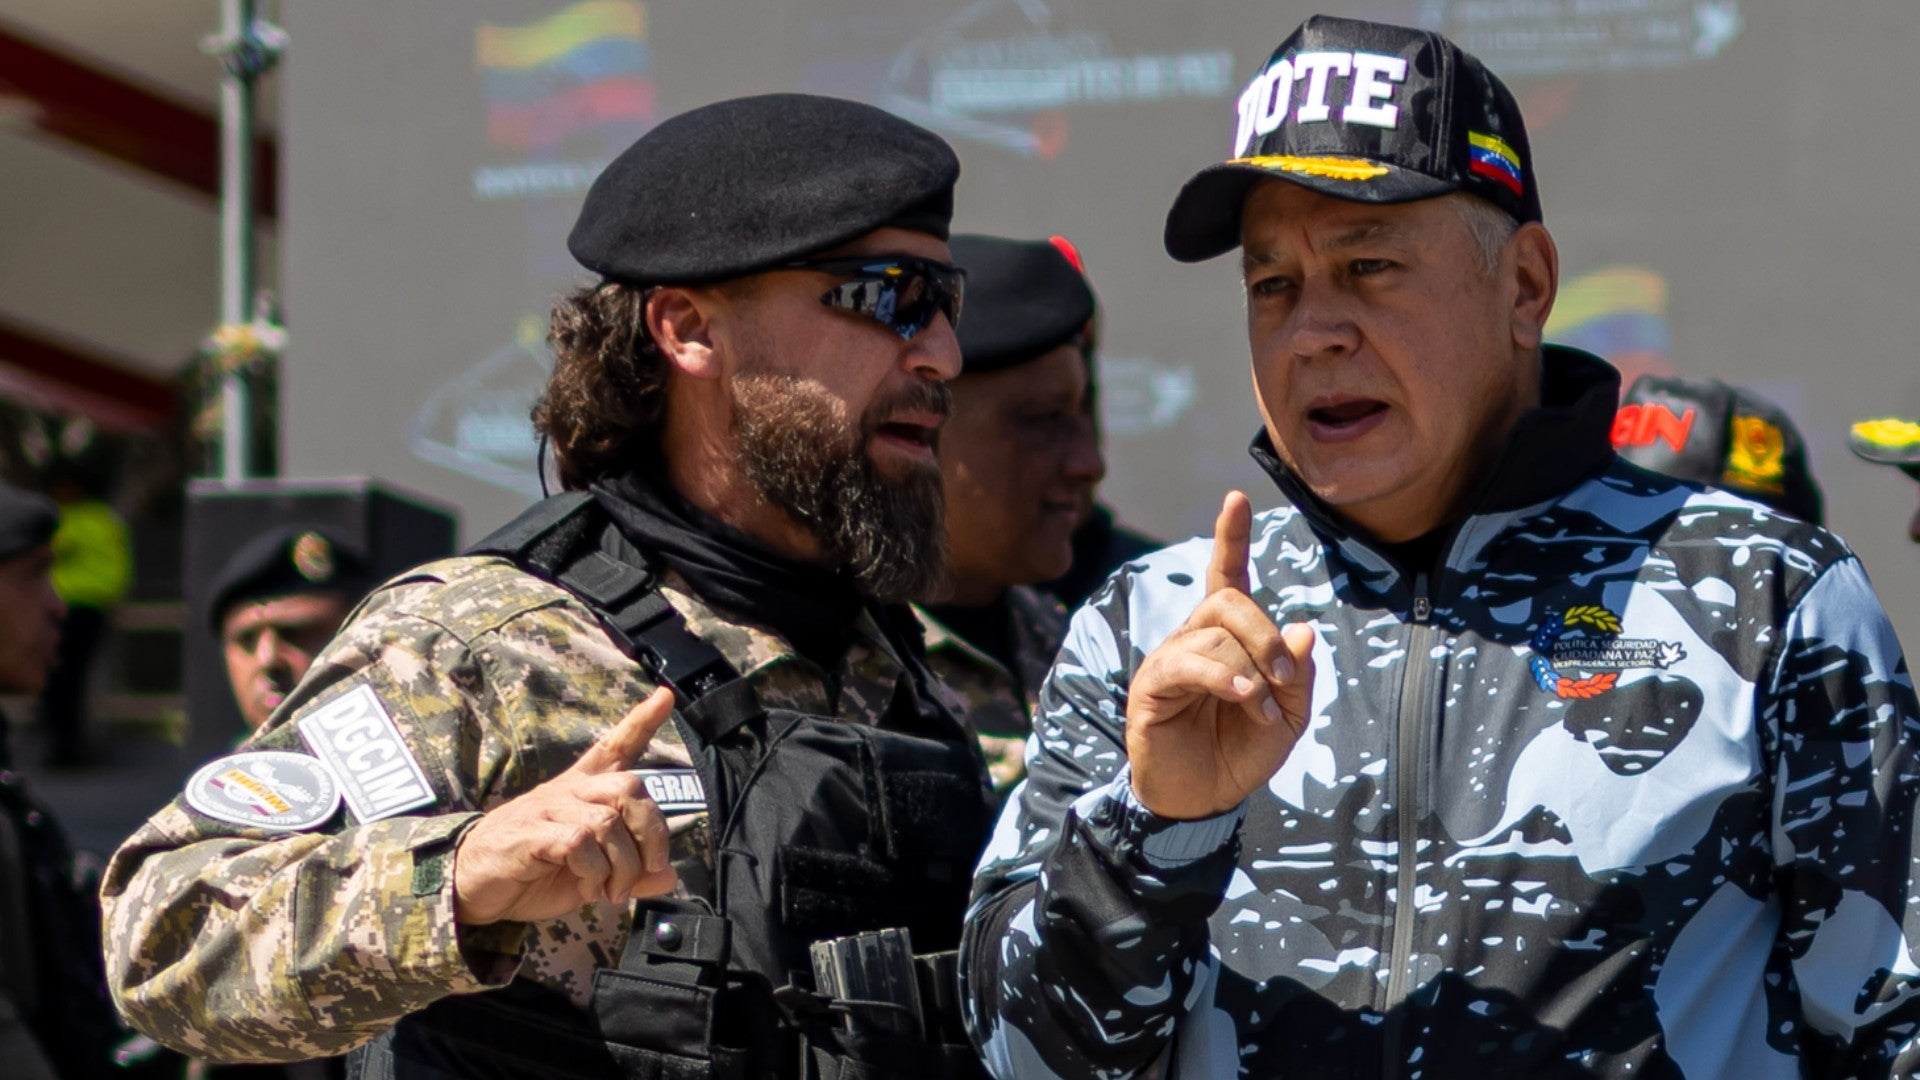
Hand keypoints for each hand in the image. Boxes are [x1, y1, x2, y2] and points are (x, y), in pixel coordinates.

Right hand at [453, 688, 680, 924]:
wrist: (469, 886)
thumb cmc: (531, 874)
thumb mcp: (589, 877)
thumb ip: (629, 875)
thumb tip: (669, 878)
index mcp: (580, 793)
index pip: (613, 747)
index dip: (641, 722)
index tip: (665, 696)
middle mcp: (567, 792)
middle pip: (629, 787)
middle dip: (652, 830)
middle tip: (649, 869)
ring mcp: (547, 810)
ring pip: (608, 823)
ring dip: (622, 866)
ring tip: (612, 892)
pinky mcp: (530, 833)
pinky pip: (579, 843)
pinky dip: (595, 871)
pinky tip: (589, 888)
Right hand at [1125, 492, 1316, 819]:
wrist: (1202, 799)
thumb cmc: (1241, 750)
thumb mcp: (1288, 714)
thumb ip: (1297, 673)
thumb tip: (1302, 628)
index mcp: (1226, 637)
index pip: (1227, 575)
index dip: (1231, 537)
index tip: (1237, 497)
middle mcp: (1193, 638)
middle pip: (1228, 600)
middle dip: (1265, 632)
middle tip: (1286, 673)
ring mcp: (1168, 660)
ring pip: (1214, 633)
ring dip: (1253, 670)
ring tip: (1265, 710)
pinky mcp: (1151, 687)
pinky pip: (1187, 664)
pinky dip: (1225, 678)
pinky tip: (1245, 700)